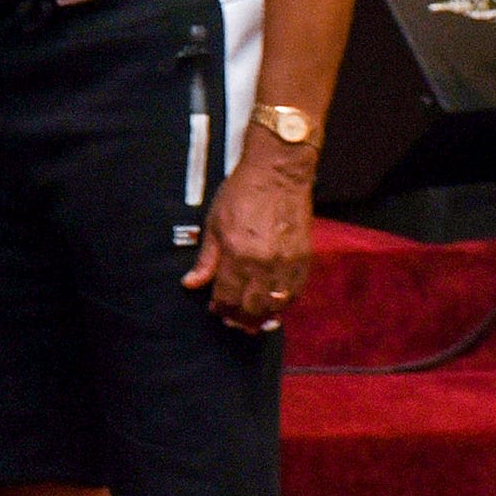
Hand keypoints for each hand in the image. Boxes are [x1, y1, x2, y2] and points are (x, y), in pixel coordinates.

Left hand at [184, 142, 313, 332]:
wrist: (278, 175)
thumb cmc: (241, 194)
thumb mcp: (214, 223)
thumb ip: (206, 258)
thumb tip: (191, 283)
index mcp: (237, 254)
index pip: (228, 296)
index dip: (220, 308)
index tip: (215, 310)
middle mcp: (264, 263)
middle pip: (253, 306)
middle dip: (241, 318)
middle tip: (233, 321)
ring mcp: (287, 262)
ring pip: (276, 304)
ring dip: (263, 316)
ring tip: (253, 318)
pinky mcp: (305, 259)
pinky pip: (295, 292)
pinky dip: (284, 303)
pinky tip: (274, 304)